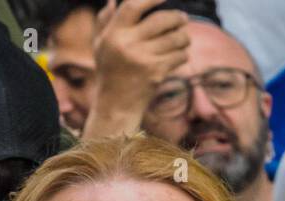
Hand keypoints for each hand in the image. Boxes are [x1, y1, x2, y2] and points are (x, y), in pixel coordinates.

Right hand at [83, 0, 189, 137]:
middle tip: (182, 18)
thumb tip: (112, 0)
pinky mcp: (157, 73)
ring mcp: (143, 60)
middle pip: (161, 19)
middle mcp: (128, 45)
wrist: (116, 105)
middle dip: (177, 17)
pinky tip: (179, 55)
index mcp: (113, 34)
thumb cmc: (109, 71)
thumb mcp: (100, 45)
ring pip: (175, 37)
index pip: (133, 6)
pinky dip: (183, 54)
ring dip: (184, 36)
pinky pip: (179, 55)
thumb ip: (105, 21)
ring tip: (183, 37)